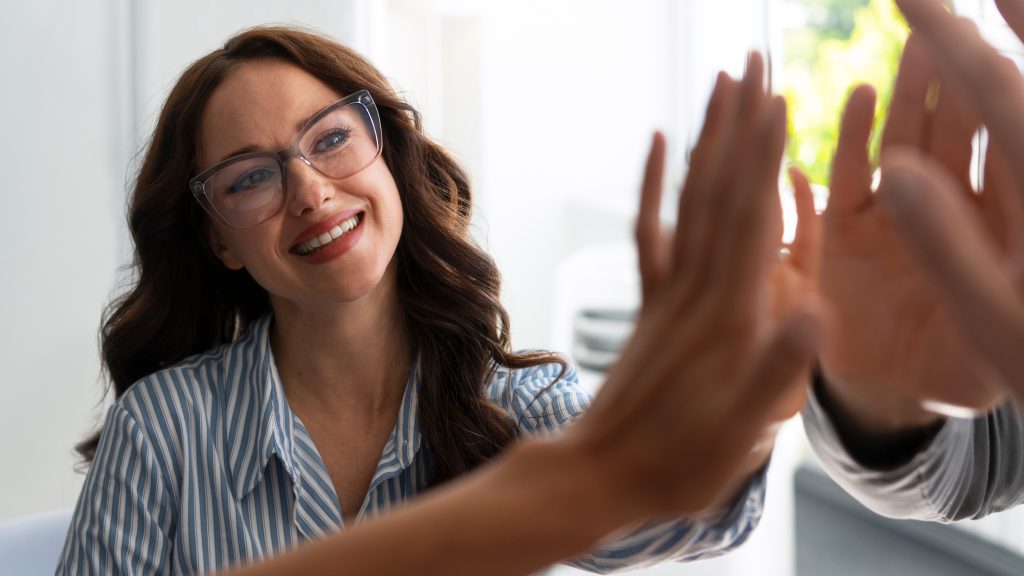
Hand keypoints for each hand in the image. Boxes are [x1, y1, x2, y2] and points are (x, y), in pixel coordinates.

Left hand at [564, 53, 820, 517]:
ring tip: (720, 85)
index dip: (764, 159)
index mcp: (726, 316)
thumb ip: (776, 371)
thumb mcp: (739, 434)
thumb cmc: (676, 463)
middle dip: (738, 125)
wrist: (599, 476)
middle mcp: (694, 291)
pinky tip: (656, 145)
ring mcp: (667, 294)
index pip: (750, 221)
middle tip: (751, 62)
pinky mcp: (649, 306)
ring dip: (706, 140)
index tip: (777, 99)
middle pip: (720, 193)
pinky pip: (650, 234)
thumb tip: (817, 312)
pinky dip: (653, 186)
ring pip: (689, 201)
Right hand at [818, 30, 1006, 433]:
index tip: (975, 1)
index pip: (1005, 118)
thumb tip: (904, 170)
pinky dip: (853, 135)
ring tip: (915, 31)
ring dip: (915, 82)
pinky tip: (859, 97)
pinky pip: (852, 173)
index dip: (985, 61)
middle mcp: (959, 207)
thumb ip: (948, 250)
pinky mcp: (855, 233)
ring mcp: (907, 217)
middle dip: (959, 56)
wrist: (903, 405)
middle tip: (944, 5)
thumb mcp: (981, 324)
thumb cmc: (961, 375)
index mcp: (1008, 221)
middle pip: (970, 113)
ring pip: (916, 132)